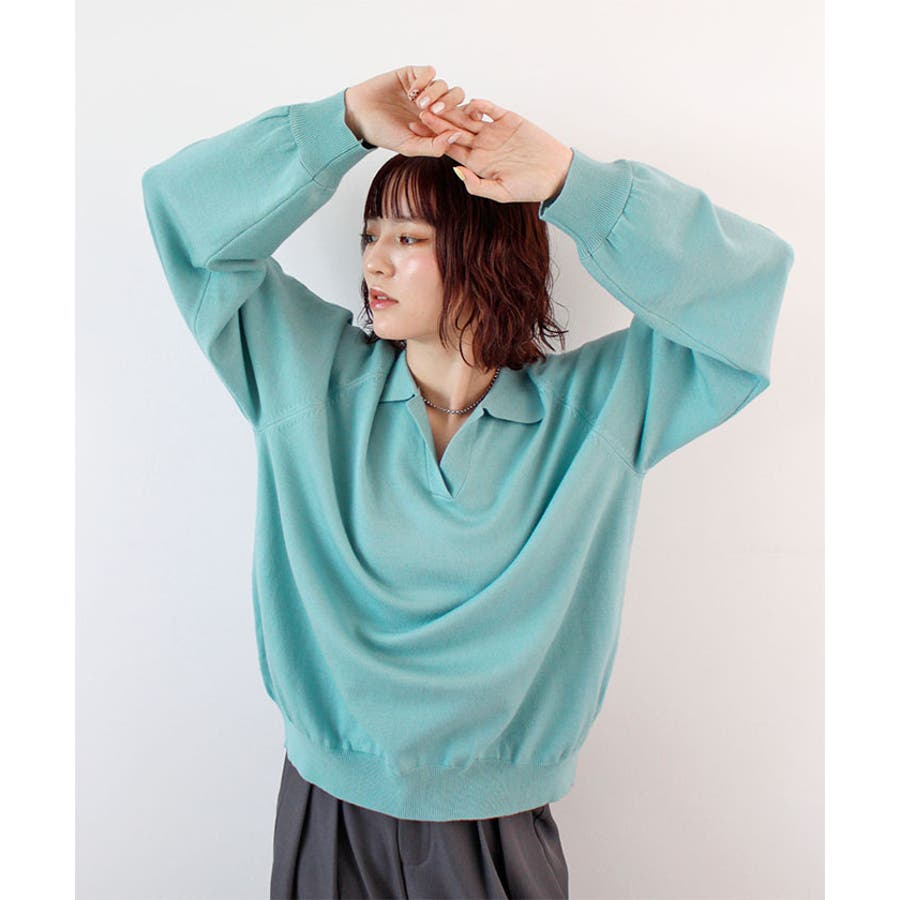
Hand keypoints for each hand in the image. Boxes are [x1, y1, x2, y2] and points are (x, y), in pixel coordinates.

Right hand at [344, 65, 467, 156]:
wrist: (358, 115)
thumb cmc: (383, 134)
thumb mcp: (410, 146)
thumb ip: (435, 146)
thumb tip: (458, 136)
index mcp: (436, 124)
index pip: (459, 118)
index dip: (462, 119)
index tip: (455, 122)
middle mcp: (433, 106)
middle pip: (457, 97)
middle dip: (450, 104)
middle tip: (435, 111)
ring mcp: (424, 89)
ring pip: (444, 85)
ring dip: (434, 93)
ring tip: (418, 104)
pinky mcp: (413, 75)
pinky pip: (430, 72)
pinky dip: (424, 80)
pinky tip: (411, 91)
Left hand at [411, 97, 574, 202]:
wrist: (556, 174)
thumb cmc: (530, 188)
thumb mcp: (502, 192)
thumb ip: (477, 184)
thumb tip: (456, 170)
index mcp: (476, 162)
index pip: (449, 148)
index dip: (433, 139)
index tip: (416, 131)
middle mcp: (482, 144)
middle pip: (455, 129)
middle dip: (437, 120)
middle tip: (418, 109)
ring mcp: (494, 130)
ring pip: (469, 116)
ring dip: (454, 109)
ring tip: (437, 100)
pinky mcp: (509, 119)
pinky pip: (491, 109)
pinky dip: (481, 105)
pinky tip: (469, 102)